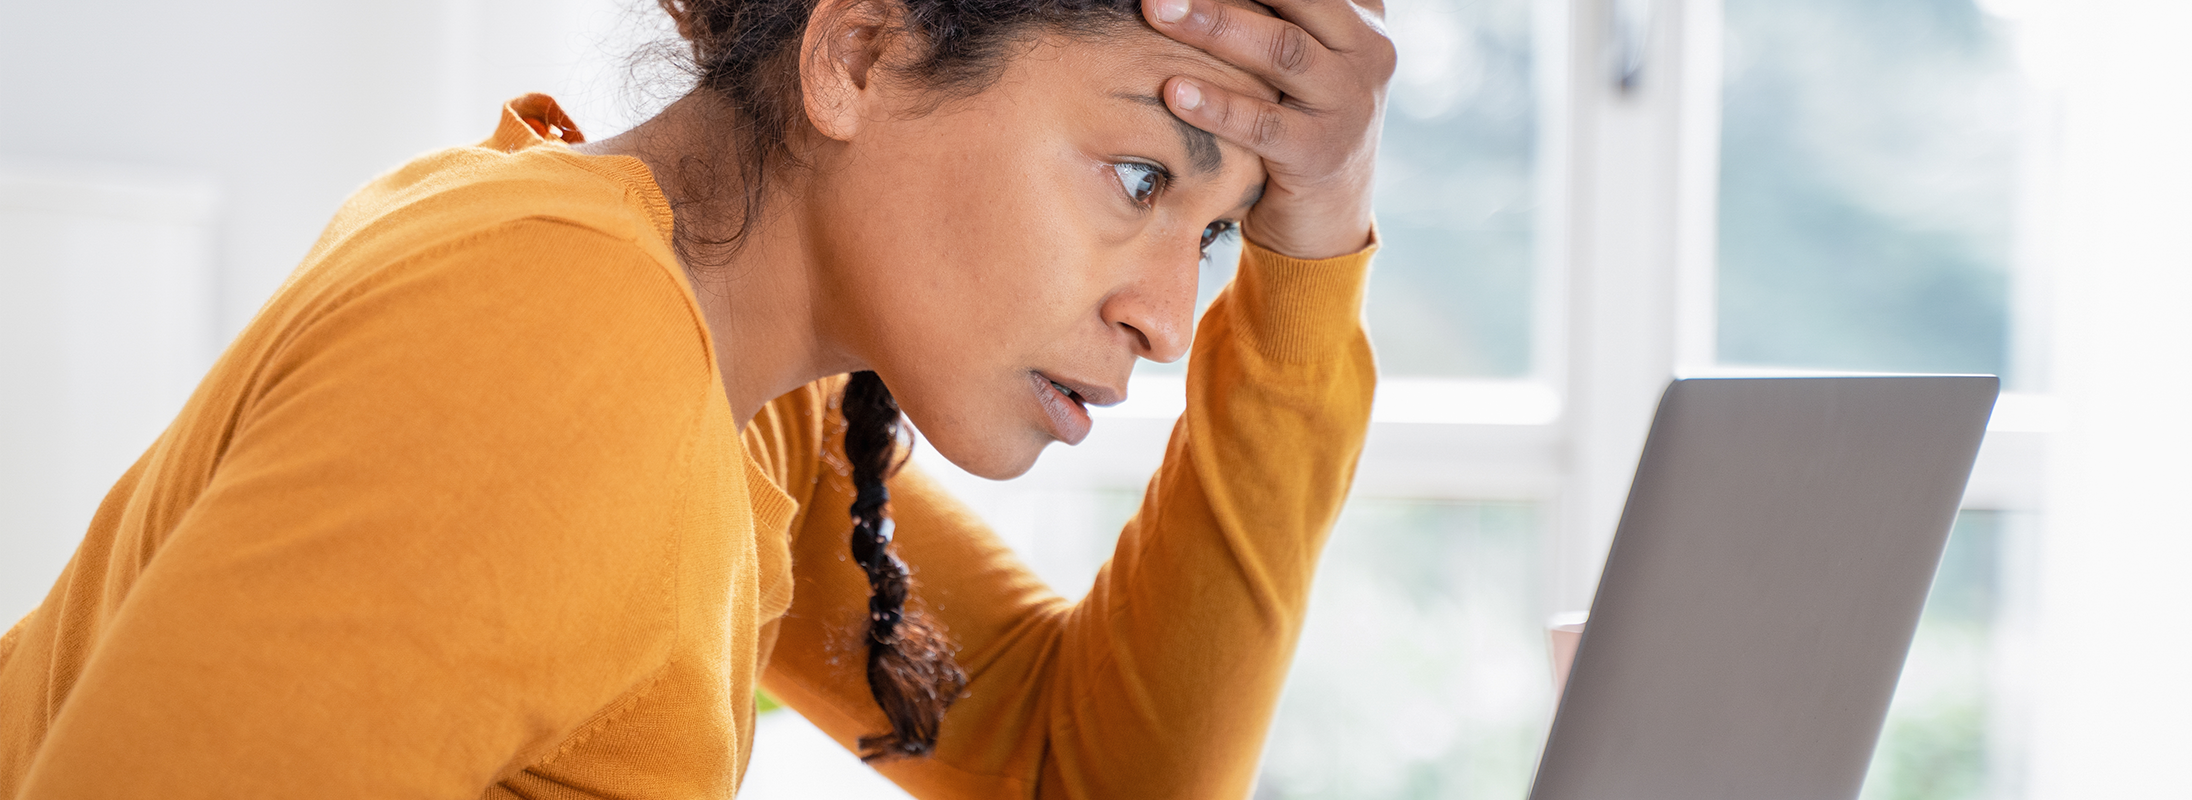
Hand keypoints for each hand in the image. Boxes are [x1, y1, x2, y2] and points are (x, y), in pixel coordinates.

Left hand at [1143, 0, 1393, 259]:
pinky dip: (1217, 104)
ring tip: (1157, 8)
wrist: (1327, 215)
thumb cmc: (1295, 116)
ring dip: (1214, 25)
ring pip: (1282, 51)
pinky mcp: (1322, 155)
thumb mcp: (1298, 55)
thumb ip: (1276, 16)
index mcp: (1361, 15)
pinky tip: (1173, 89)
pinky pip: (1265, 125)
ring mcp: (1350, 103)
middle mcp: (1367, 50)